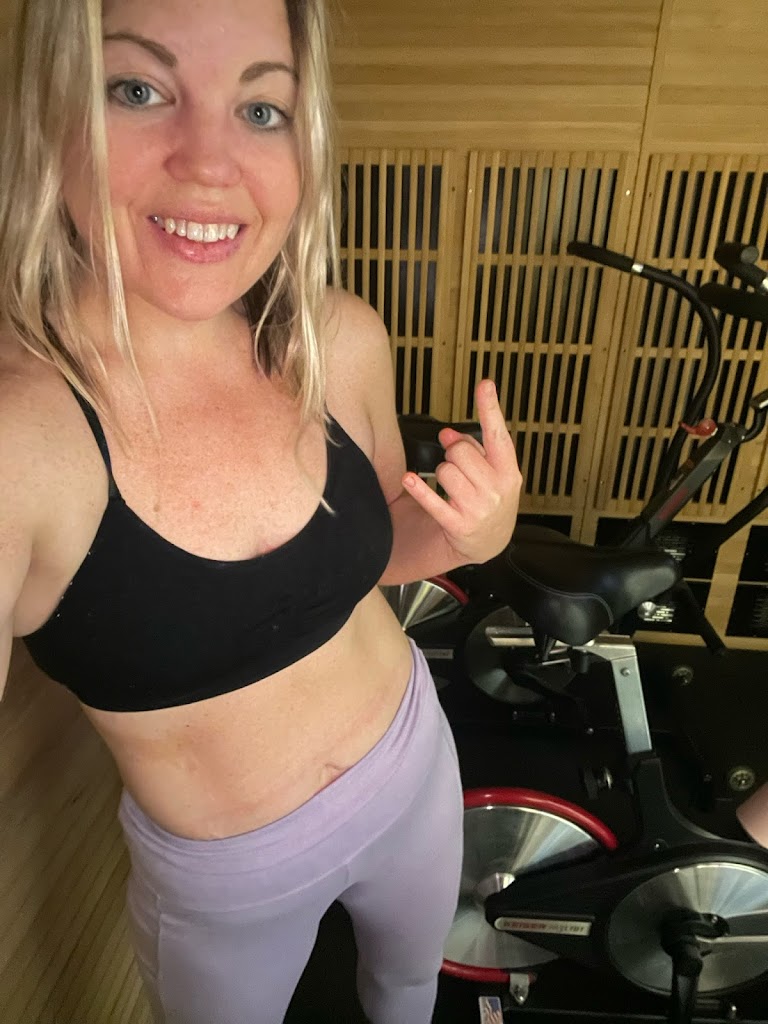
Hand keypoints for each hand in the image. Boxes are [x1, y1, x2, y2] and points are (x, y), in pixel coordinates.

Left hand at [402, 379, 521, 564]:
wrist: (486, 544)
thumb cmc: (487, 501)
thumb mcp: (491, 473)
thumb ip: (472, 449)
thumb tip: (447, 434)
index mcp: (508, 472)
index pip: (498, 434)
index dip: (490, 408)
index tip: (485, 384)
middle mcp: (496, 489)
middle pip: (461, 451)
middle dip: (453, 455)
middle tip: (458, 467)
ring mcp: (478, 508)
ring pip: (445, 471)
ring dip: (441, 475)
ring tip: (451, 488)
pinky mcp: (458, 524)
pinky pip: (432, 499)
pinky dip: (418, 488)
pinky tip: (409, 480)